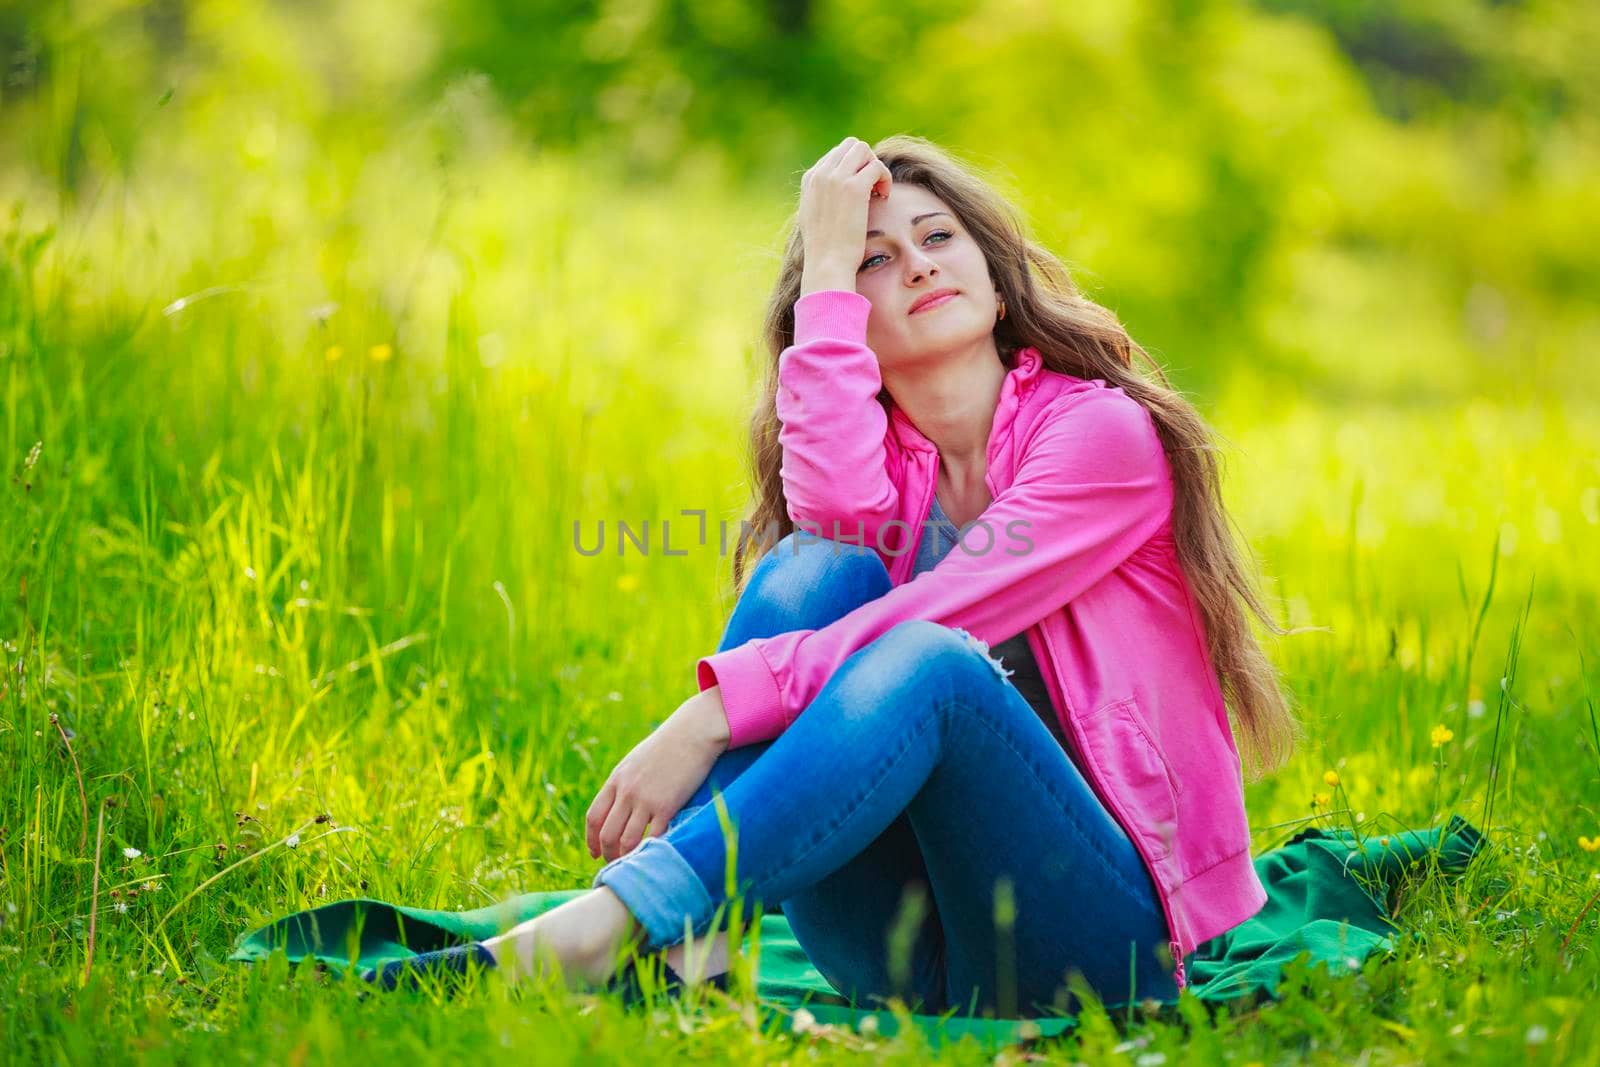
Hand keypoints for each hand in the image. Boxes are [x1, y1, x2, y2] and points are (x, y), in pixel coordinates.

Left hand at [585, 687, 730, 861]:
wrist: (692, 733)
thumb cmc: (668, 746)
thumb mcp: (636, 761)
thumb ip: (625, 783)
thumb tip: (619, 805)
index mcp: (616, 780)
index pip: (594, 817)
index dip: (591, 840)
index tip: (595, 853)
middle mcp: (626, 792)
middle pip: (607, 834)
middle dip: (608, 855)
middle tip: (615, 865)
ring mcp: (646, 800)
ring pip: (626, 841)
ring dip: (627, 857)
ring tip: (633, 864)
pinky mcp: (667, 806)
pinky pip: (654, 837)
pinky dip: (651, 850)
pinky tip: (654, 855)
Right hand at [798, 136, 892, 295]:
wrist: (827, 264)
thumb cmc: (824, 249)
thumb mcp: (814, 217)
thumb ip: (821, 198)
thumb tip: (834, 193)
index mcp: (810, 179)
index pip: (837, 154)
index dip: (854, 168)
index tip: (861, 190)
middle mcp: (821, 174)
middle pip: (851, 146)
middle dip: (866, 162)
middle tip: (872, 187)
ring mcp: (836, 179)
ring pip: (863, 150)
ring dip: (875, 167)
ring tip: (878, 191)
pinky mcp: (854, 188)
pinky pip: (877, 167)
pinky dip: (885, 178)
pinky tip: (883, 197)